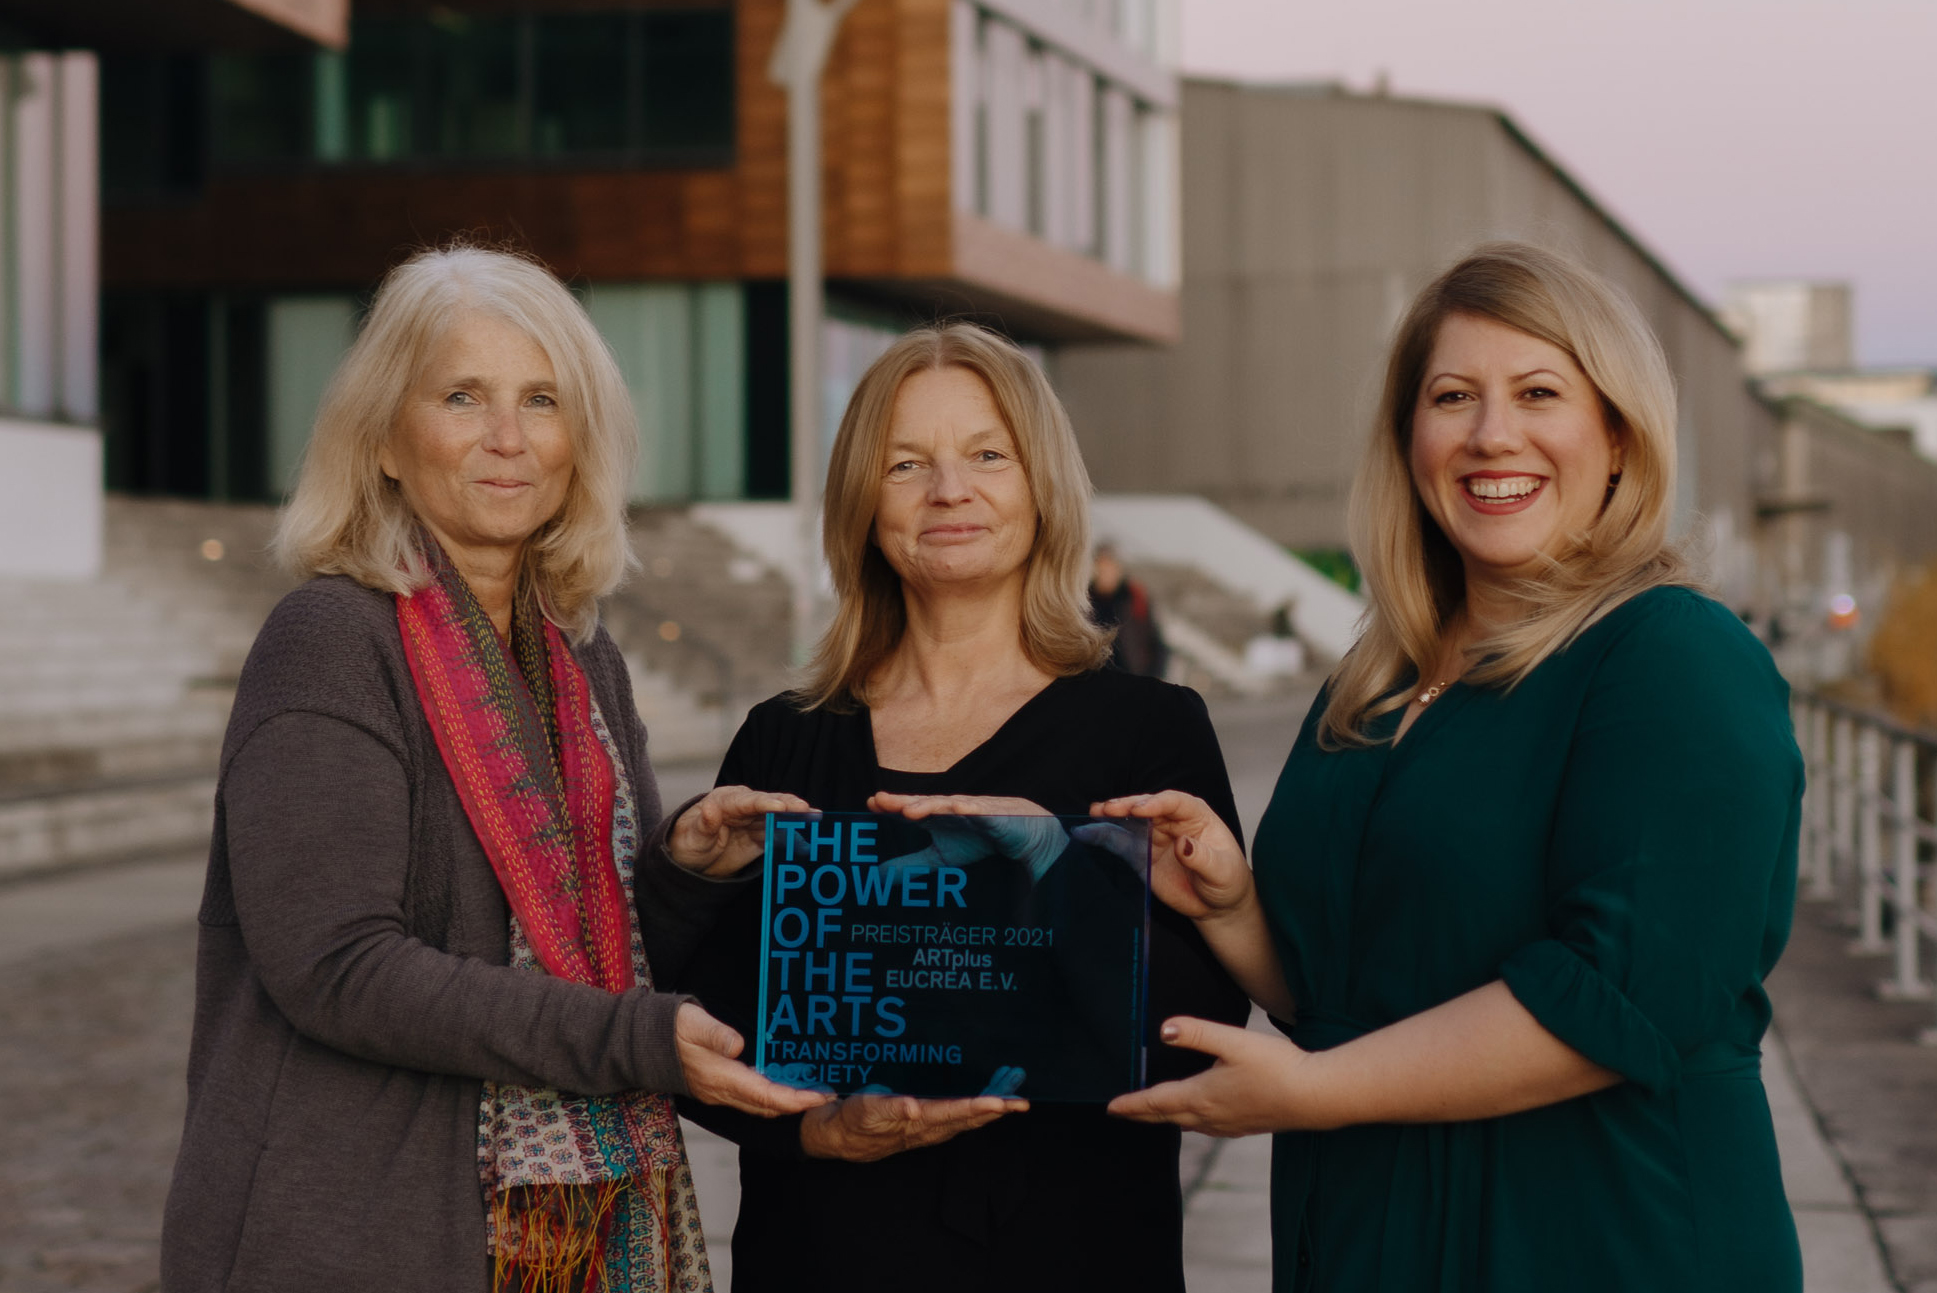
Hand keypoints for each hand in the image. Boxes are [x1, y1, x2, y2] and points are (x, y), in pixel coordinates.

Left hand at [666, 786, 812, 875]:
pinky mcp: (762, 834)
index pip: (747, 801)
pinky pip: (780, 833)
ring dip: (796, 817)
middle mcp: (743, 805)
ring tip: (815, 818)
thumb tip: (710, 809)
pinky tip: (810, 833)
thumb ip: (704, 825)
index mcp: (724, 801)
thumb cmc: (688, 843)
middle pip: (768, 803)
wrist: (692, 858)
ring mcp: (755, 819)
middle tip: (805, 809)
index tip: (780, 806)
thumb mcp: (691, 837)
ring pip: (779, 816)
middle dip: (787, 805)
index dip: (764, 803)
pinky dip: (794, 833)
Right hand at [675, 1003, 833, 1116]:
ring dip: (786, 1102)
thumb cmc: (670, 1030)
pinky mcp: (718, 1087)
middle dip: (798, 1105)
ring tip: (812, 1091)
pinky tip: (784, 1082)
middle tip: (826, 1094)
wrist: (643, 1044)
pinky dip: (772, 1095)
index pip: (765, 1096)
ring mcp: (720, 1092)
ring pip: (760, 1105)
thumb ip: (716, 1035)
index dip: (794, 1099)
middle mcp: (722, 1092)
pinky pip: (751, 1098)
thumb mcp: (692, 1024)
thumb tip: (739, 1046)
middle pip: (767, 1107)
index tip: (819, 1096)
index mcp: (721, 1078)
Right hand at [799, 1087, 1026, 1160]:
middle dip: (998, 1108)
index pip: (955, 1114)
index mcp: (917, 1123)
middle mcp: (928, 1127)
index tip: (1003, 1102)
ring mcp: (928, 1125)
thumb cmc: (849, 1120)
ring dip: (992, 1104)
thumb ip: (888, 1107)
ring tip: (1013, 1086)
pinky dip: (976, 1101)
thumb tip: (912, 1106)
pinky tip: (988, 1092)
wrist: (836, 1135)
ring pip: (967, 1116)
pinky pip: (957, 1112)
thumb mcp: (863, 1111)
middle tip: (1022, 1099)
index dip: (980, 1108)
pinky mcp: (924, 1120)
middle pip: (970, 1118)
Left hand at [867, 793, 1067, 880]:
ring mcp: (969, 809)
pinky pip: (979, 811)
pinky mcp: (991, 815)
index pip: (908, 810)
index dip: (890, 806)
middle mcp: (948, 809)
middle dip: (902, 802)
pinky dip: (969, 809)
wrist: (1018, 832)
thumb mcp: (941, 856)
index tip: (870, 804)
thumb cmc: (978, 838)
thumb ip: (913, 864)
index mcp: (935, 818)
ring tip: (909, 810)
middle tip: (880, 800)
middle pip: (922, 804)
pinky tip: (958, 807)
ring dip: (928, 806)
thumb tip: (880, 874)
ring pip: (946, 805)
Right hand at [1088, 791, 1250, 921]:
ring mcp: (1155, 838)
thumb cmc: (1227, 881)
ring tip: (1094, 814)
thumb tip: (1182, 844)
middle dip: (1127, 806)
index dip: (1156, 803)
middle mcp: (1172, 822)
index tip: (1140, 809)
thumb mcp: (1222, 871)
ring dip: (1112, 817)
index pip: (1174, 802)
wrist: (1218, 906)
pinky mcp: (1143, 856)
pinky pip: (1123, 845)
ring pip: (1131, 822)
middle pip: (1147, 807)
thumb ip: (1202, 857)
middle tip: (1108, 808)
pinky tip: (1090, 833)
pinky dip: (1106, 838)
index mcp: (1195, 816)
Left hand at [1106, 1015, 1330, 1135]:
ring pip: (1188, 1125)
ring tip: (1155, 1114)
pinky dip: (1193, 1123)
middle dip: (1142, 1115)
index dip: (1131, 1104)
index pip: (1156, 1102)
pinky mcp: (1248, 1126)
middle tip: (1122, 1114)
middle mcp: (1211, 1116)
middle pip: (1167, 1118)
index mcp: (1201, 1096)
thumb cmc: (1277, 1066)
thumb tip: (1164, 1030)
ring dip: (1167, 1120)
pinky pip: (1209, 1128)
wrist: (1316, 1097)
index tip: (1111, 1108)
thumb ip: (1197, 1032)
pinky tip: (1201, 1118)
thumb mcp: (1234, 1041)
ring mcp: (1230, 1124)